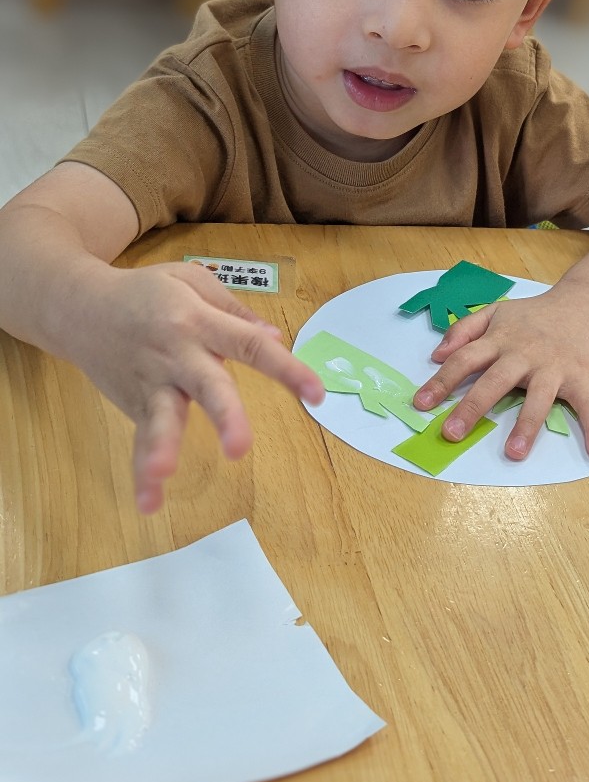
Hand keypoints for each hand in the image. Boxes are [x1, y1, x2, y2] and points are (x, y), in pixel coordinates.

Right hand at [71, 261, 323, 513]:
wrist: (78, 308)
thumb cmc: (145, 292)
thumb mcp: (191, 281)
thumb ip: (234, 311)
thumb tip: (275, 340)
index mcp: (197, 320)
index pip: (249, 345)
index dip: (286, 369)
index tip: (318, 394)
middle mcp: (175, 353)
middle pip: (206, 385)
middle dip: (224, 416)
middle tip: (240, 447)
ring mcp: (151, 383)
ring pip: (161, 418)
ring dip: (163, 447)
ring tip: (164, 473)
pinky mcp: (134, 405)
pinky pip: (143, 439)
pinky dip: (142, 471)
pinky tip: (149, 501)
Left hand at [412, 283, 588, 460]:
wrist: (586, 301)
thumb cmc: (535, 314)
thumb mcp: (496, 312)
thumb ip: (464, 329)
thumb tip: (436, 355)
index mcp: (500, 340)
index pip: (464, 360)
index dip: (441, 381)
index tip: (421, 404)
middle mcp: (524, 354)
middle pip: (494, 381)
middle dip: (472, 407)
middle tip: (451, 433)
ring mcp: (554, 367)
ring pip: (539, 398)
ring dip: (527, 425)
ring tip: (513, 452)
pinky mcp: (582, 377)